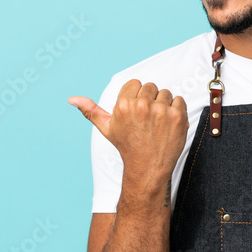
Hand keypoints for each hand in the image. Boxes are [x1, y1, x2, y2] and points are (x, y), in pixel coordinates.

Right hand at [68, 79, 188, 181]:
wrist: (148, 168)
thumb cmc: (127, 146)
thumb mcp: (107, 128)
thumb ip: (91, 111)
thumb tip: (71, 99)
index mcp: (123, 104)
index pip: (135, 84)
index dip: (136, 97)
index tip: (136, 113)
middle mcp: (141, 105)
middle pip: (151, 87)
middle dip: (150, 100)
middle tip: (147, 120)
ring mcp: (161, 111)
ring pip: (165, 93)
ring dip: (164, 105)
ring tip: (158, 123)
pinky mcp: (177, 116)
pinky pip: (179, 100)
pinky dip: (176, 110)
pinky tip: (168, 124)